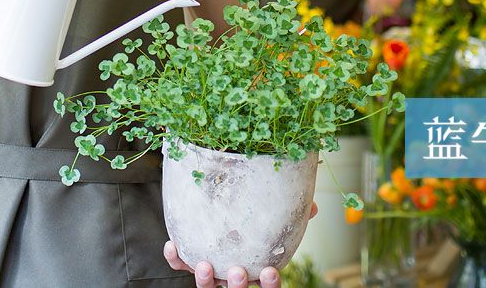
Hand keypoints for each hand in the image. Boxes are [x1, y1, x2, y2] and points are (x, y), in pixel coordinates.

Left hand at [163, 202, 317, 286]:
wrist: (220, 221)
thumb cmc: (253, 227)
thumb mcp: (272, 224)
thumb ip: (291, 218)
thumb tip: (313, 206)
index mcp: (256, 271)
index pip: (267, 286)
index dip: (269, 284)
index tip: (270, 270)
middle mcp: (234, 277)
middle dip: (237, 286)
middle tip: (237, 271)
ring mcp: (213, 274)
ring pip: (208, 287)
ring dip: (205, 280)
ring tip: (205, 265)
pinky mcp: (191, 263)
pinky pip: (181, 266)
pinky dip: (176, 259)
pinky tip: (172, 245)